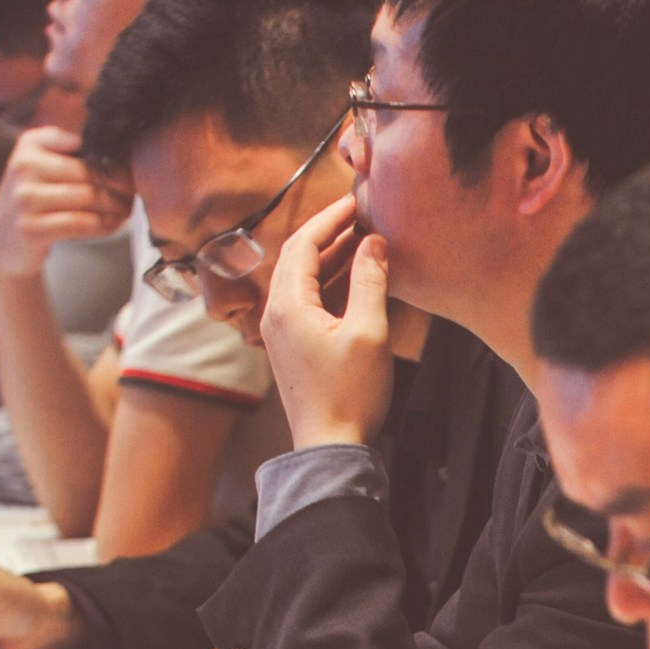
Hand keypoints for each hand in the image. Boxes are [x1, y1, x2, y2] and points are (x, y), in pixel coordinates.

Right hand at [0, 127, 130, 285]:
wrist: (4, 244)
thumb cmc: (35, 201)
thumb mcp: (41, 166)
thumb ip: (70, 151)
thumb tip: (120, 151)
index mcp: (29, 144)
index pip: (83, 144)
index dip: (113, 159)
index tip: (130, 170)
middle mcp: (23, 166)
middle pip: (88, 172)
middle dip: (119, 184)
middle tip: (134, 193)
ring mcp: (25, 198)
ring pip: (88, 197)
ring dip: (115, 206)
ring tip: (126, 209)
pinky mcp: (31, 228)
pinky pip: (81, 223)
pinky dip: (104, 224)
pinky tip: (113, 225)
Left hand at [260, 195, 391, 449]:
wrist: (330, 446)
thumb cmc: (349, 395)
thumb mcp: (368, 333)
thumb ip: (370, 281)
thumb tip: (374, 243)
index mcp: (287, 305)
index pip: (303, 244)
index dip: (330, 219)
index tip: (355, 202)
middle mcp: (275, 313)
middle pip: (298, 257)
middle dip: (329, 233)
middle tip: (360, 215)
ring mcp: (281, 331)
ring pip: (303, 279)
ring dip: (331, 257)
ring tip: (363, 241)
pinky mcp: (292, 345)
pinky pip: (307, 300)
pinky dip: (329, 282)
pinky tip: (354, 278)